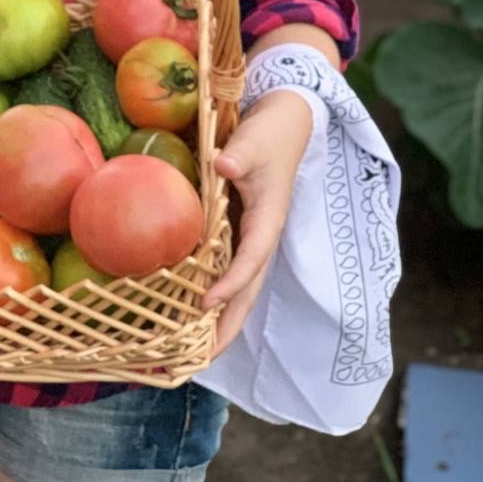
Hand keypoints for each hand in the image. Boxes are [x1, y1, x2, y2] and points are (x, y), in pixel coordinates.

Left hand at [202, 89, 313, 356]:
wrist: (285, 123)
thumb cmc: (269, 131)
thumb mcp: (255, 139)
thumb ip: (240, 154)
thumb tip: (223, 165)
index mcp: (268, 217)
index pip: (252, 257)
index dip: (232, 282)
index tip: (207, 303)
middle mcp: (262, 234)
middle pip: (249, 287)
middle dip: (229, 323)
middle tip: (203, 358)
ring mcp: (254, 235)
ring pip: (241, 285)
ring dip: (224, 318)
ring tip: (198, 352)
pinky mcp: (243, 231)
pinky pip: (230, 269)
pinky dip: (218, 294)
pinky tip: (196, 313)